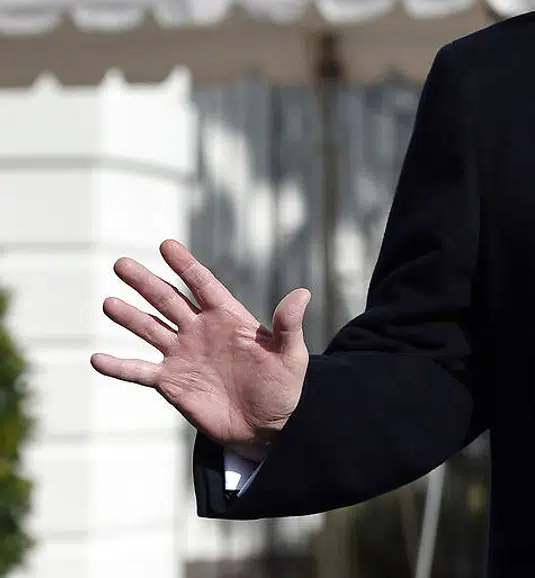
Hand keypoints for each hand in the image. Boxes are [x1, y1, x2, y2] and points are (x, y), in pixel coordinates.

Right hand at [90, 240, 311, 461]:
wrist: (266, 424)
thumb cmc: (283, 385)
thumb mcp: (291, 355)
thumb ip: (289, 325)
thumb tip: (302, 293)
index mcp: (228, 318)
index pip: (203, 285)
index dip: (185, 265)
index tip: (166, 245)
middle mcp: (200, 331)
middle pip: (169, 300)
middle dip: (146, 283)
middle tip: (121, 264)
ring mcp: (183, 355)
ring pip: (150, 330)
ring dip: (129, 318)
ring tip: (109, 303)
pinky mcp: (171, 382)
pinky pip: (140, 372)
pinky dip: (119, 367)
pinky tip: (97, 358)